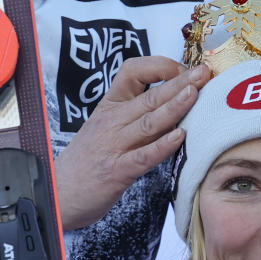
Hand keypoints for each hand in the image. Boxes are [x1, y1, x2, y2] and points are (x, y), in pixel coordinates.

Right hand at [55, 59, 210, 229]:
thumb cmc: (87, 160)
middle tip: (203, 73)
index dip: (161, 67)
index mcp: (110, 105)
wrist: (57, 192)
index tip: (183, 71)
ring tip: (196, 94)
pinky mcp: (118, 171)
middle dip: (180, 82)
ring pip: (150, 121)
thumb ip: (134, 112)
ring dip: (175, 107)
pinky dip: (163, 146)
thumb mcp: (105, 126)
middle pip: (150, 95)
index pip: (133, 71)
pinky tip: (181, 137)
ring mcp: (115, 145)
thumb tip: (172, 99)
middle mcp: (113, 121)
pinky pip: (144, 156)